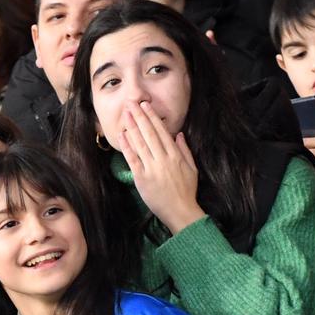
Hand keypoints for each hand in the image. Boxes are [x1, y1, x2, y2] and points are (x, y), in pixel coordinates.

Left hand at [117, 103, 202, 235]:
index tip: (146, 106)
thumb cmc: (187, 191)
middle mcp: (163, 159)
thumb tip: (179, 134)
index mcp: (175, 155)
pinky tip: (122, 135)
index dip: (152, 117)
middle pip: (149, 133)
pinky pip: (133, 158)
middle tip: (132, 103)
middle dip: (140, 116)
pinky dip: (127, 146)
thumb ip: (185, 150)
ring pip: (140, 143)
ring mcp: (152, 168)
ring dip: (132, 127)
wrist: (180, 211)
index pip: (162, 132)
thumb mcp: (192, 168)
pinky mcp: (142, 178)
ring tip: (126, 114)